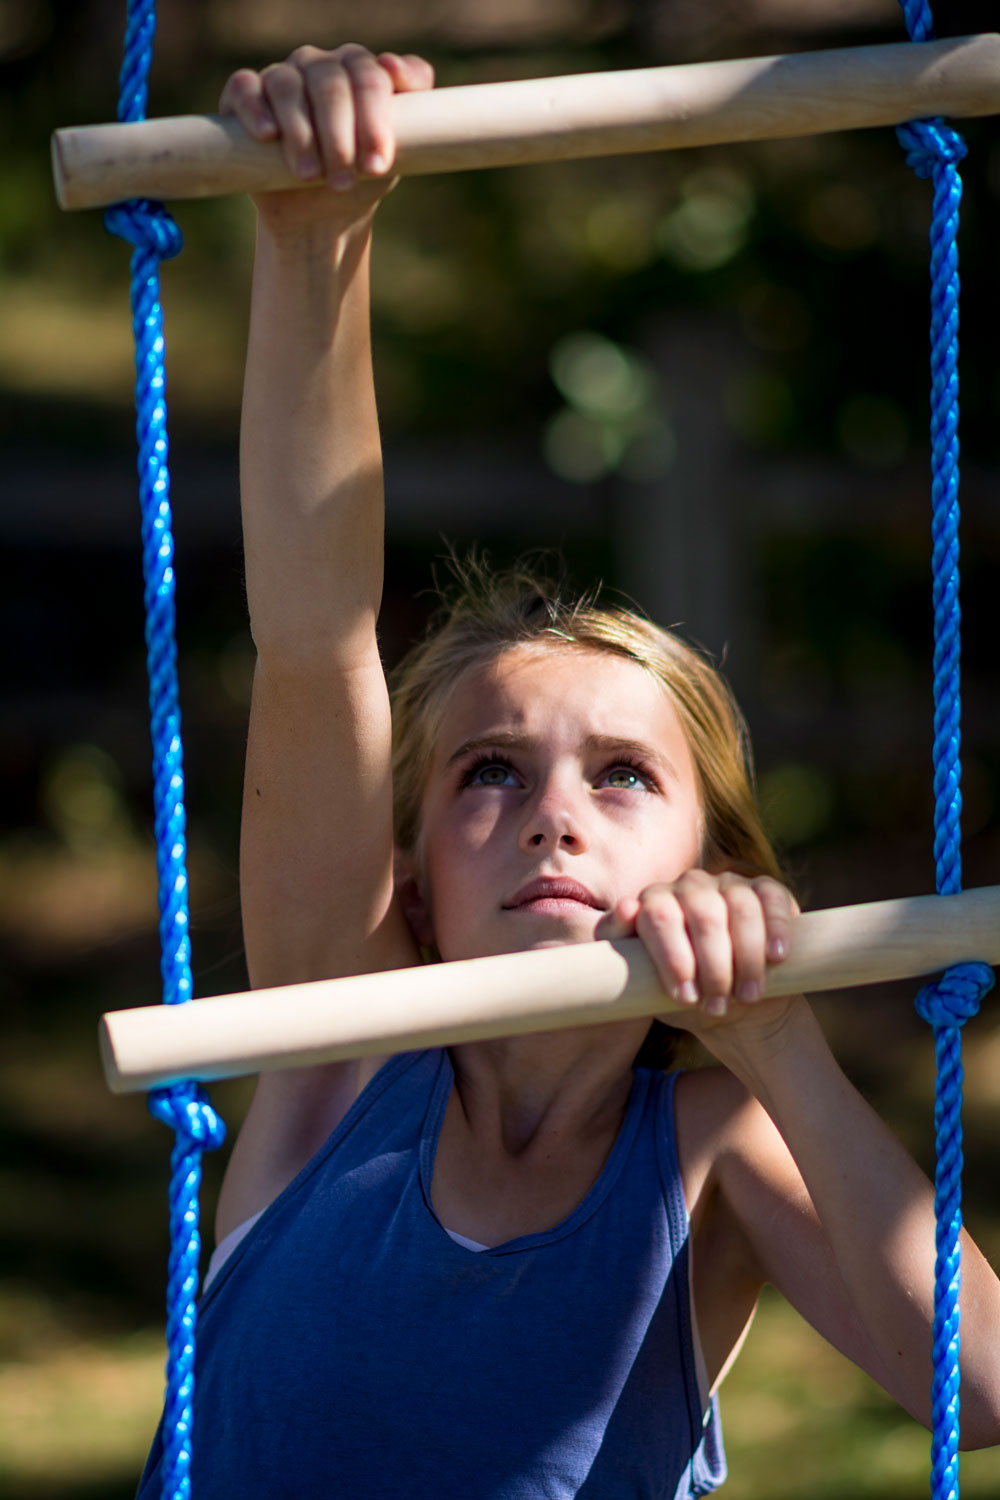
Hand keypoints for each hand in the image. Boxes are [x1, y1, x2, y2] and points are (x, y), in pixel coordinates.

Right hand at [219, 44, 434, 230]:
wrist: (319, 215)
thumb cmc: (360, 178)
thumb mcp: (393, 154)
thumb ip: (414, 116)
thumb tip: (393, 70)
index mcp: (359, 71)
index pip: (370, 78)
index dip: (374, 119)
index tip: (378, 164)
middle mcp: (321, 66)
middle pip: (330, 82)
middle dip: (339, 134)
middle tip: (344, 180)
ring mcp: (283, 78)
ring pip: (288, 86)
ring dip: (301, 133)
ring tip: (310, 175)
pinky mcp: (247, 96)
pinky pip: (245, 88)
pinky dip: (255, 108)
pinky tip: (268, 135)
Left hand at [598, 870, 798, 1025]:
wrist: (732, 1005)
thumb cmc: (681, 993)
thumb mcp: (645, 983)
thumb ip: (621, 947)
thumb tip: (626, 908)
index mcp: (654, 903)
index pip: (658, 917)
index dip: (674, 959)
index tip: (686, 998)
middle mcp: (689, 885)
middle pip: (703, 915)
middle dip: (713, 966)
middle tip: (717, 1005)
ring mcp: (729, 884)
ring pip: (741, 908)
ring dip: (746, 958)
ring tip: (747, 996)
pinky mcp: (766, 891)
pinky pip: (772, 899)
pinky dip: (776, 928)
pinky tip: (776, 957)